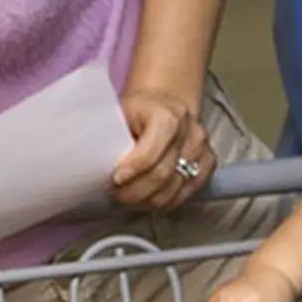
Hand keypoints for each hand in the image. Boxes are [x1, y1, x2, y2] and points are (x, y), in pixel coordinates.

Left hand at [112, 89, 213, 210]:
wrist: (164, 100)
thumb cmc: (138, 108)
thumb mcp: (120, 113)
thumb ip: (113, 137)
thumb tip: (94, 166)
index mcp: (167, 115)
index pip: (150, 153)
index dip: (132, 171)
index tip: (115, 180)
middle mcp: (189, 131)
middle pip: (163, 175)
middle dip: (136, 191)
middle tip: (116, 195)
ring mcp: (201, 148)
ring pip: (175, 188)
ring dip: (149, 200)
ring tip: (129, 199)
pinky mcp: (208, 161)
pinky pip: (188, 191)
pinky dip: (167, 200)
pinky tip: (149, 199)